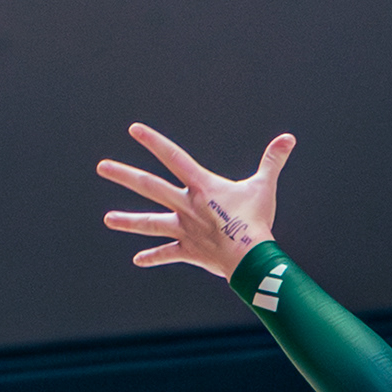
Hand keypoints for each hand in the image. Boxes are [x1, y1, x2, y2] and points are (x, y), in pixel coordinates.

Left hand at [98, 123, 287, 282]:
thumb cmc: (257, 221)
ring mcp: (184, 228)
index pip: (173, 157)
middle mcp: (187, 205)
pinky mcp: (188, 250)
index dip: (154, 141)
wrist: (251, 259)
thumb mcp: (264, 187)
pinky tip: (138, 261)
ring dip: (128, 220)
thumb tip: (289, 139)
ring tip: (108, 219)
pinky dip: (153, 258)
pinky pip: (167, 254)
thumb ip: (272, 161)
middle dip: (124, 175)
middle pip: (149, 186)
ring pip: (151, 223)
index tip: (134, 130)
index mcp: (201, 186)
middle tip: (102, 167)